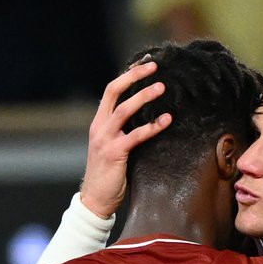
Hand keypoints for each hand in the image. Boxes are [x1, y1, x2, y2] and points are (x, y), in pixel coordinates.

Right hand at [80, 60, 170, 217]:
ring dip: (143, 96)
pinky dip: (152, 126)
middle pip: (114, 91)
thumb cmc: (109, 175)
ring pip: (124, 110)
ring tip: (162, 87)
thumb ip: (124, 131)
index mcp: (99, 122)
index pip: (111, 90)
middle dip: (134, 76)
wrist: (95, 200)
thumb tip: (148, 119)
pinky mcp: (114, 153)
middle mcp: (99, 126)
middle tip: (154, 66)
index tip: (145, 63)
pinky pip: (135, 136)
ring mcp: (105, 139)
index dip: (128, 75)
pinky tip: (167, 120)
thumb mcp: (113, 147)